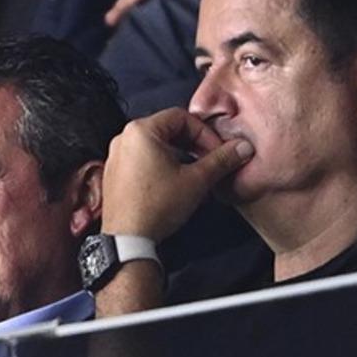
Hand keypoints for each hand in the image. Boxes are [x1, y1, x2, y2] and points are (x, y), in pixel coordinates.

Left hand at [100, 107, 253, 241]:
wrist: (128, 239)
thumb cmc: (155, 208)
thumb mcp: (196, 180)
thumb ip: (221, 160)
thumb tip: (240, 148)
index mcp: (140, 131)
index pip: (182, 117)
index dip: (205, 133)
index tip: (218, 150)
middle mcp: (124, 139)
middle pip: (167, 130)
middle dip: (194, 144)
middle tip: (210, 160)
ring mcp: (116, 157)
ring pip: (156, 146)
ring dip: (180, 156)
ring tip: (196, 174)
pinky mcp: (115, 174)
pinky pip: (142, 160)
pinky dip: (162, 166)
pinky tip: (176, 184)